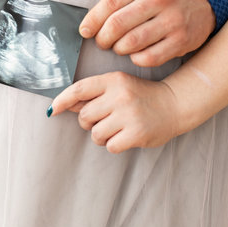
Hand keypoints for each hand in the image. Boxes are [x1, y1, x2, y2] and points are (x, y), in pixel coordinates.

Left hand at [49, 72, 180, 153]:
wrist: (174, 104)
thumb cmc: (140, 96)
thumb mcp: (117, 86)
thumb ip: (92, 94)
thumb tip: (62, 104)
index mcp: (113, 80)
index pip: (79, 90)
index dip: (62, 100)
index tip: (53, 110)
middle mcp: (120, 96)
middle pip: (84, 116)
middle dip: (89, 122)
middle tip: (105, 119)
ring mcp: (129, 115)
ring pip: (95, 134)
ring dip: (102, 135)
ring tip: (117, 127)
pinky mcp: (136, 134)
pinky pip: (110, 146)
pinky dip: (114, 144)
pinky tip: (125, 136)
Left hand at [79, 0, 214, 66]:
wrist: (204, 5)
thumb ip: (118, 0)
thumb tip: (87, 27)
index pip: (110, 2)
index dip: (93, 20)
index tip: (85, 31)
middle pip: (117, 24)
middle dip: (103, 38)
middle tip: (102, 42)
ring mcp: (174, 19)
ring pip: (130, 43)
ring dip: (118, 49)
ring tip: (119, 47)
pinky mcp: (182, 40)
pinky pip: (147, 58)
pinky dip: (136, 59)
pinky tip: (136, 54)